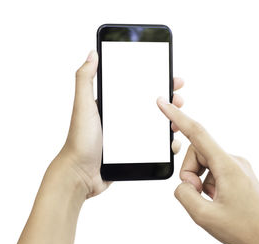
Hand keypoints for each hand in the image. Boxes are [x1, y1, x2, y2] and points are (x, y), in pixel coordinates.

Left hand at [50, 50, 184, 197]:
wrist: (80, 174)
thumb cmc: (79, 140)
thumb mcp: (83, 105)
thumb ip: (85, 79)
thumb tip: (92, 54)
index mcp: (114, 105)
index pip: (139, 89)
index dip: (156, 82)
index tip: (171, 78)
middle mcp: (123, 119)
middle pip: (152, 106)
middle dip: (169, 102)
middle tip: (179, 99)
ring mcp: (130, 135)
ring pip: (156, 125)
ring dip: (171, 122)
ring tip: (178, 123)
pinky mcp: (134, 151)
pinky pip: (154, 144)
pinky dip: (165, 143)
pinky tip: (172, 142)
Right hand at [156, 98, 258, 243]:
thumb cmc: (246, 229)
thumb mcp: (205, 216)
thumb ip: (184, 194)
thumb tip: (183, 184)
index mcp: (227, 165)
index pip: (197, 133)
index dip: (177, 117)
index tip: (163, 104)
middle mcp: (233, 160)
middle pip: (197, 152)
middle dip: (189, 173)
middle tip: (197, 195)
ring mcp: (237, 167)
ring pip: (204, 163)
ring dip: (199, 181)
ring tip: (211, 201)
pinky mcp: (238, 174)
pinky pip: (214, 171)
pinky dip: (208, 184)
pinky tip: (218, 200)